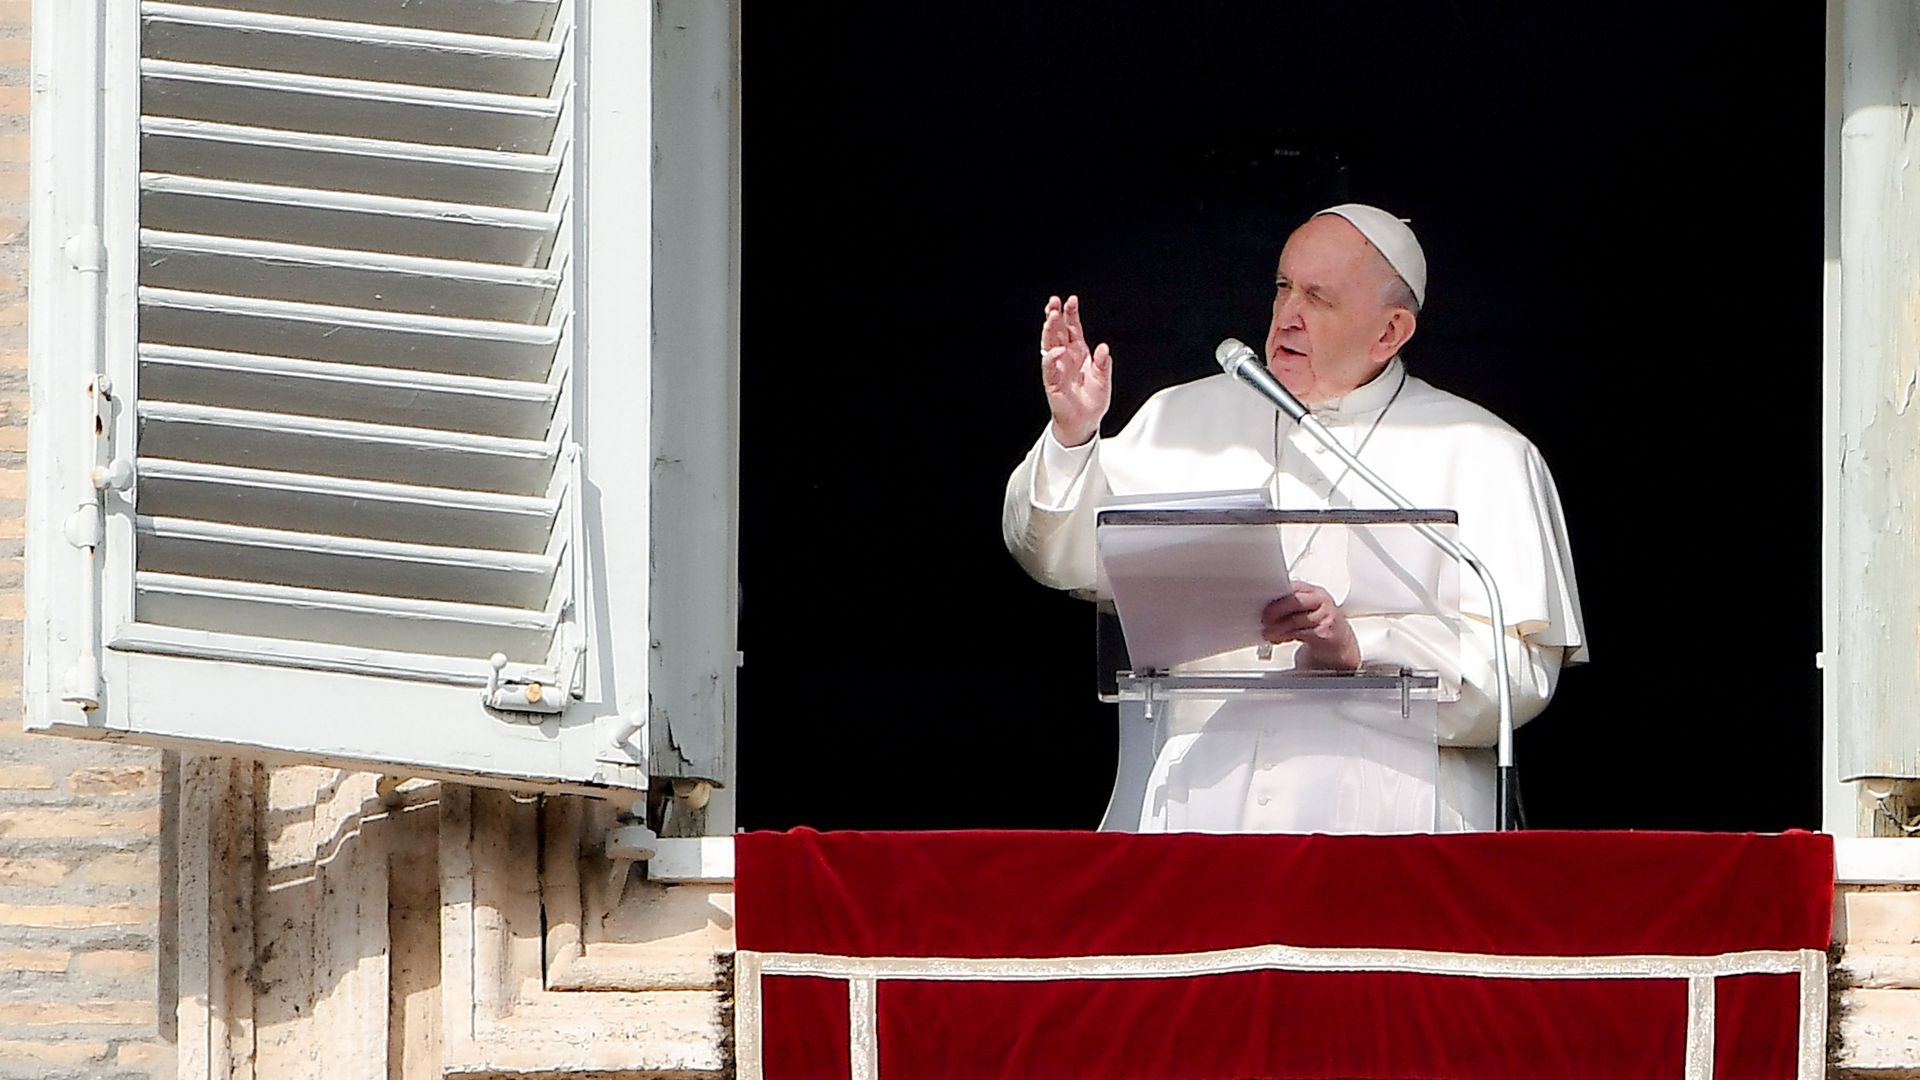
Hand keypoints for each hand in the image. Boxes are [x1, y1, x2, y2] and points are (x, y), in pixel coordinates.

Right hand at [1039, 294, 1110, 446]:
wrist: (1085, 422)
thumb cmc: (1092, 401)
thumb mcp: (1104, 380)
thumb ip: (1104, 364)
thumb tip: (1105, 348)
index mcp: (1079, 353)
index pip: (1072, 329)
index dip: (1071, 315)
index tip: (1071, 300)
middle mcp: (1066, 358)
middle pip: (1058, 332)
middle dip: (1055, 316)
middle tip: (1054, 302)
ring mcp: (1057, 368)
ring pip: (1049, 345)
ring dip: (1049, 331)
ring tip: (1051, 317)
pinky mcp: (1052, 383)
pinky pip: (1049, 368)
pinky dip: (1052, 359)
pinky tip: (1056, 351)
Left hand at [1261, 583, 1360, 670]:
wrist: (1340, 641)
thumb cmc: (1319, 623)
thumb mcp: (1306, 610)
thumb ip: (1290, 605)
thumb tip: (1264, 609)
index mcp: (1314, 591)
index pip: (1294, 586)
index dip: (1277, 593)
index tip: (1262, 600)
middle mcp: (1321, 600)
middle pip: (1296, 601)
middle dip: (1277, 610)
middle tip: (1264, 618)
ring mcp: (1325, 616)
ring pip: (1296, 620)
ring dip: (1278, 628)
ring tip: (1267, 633)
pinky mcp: (1325, 633)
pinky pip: (1301, 634)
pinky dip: (1286, 637)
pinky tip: (1278, 639)